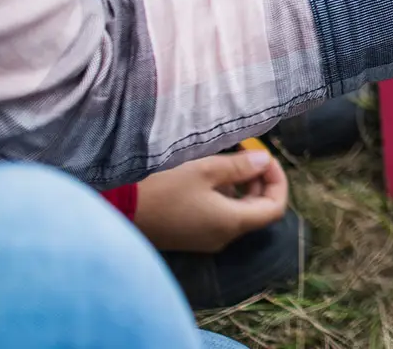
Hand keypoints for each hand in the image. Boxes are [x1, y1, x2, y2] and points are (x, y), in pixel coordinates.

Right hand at [133, 151, 286, 252]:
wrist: (115, 210)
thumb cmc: (161, 188)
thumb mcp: (204, 170)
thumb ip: (240, 166)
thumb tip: (264, 160)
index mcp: (232, 224)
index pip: (275, 208)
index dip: (277, 181)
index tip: (265, 157)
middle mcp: (222, 237)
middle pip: (257, 210)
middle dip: (258, 181)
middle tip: (246, 154)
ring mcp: (204, 239)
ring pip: (236, 211)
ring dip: (238, 186)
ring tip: (224, 160)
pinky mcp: (188, 235)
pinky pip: (217, 215)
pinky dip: (221, 195)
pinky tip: (205, 175)